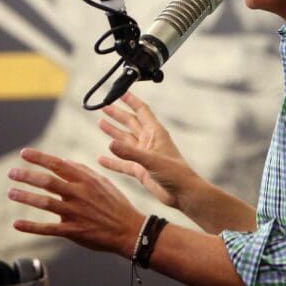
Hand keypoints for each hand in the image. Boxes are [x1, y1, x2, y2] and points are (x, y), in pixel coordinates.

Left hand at [8, 148, 144, 257]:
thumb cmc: (116, 205)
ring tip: (11, 192)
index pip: (58, 164)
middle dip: (27, 176)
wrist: (129, 230)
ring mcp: (75, 213)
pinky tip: (17, 224)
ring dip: (26, 196)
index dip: (39, 158)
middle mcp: (79, 194)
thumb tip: (63, 161)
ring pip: (45, 202)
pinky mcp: (73, 231)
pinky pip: (48, 228)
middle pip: (48, 181)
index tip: (24, 153)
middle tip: (12, 172)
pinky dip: (31, 226)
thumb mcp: (103, 182)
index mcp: (86, 180)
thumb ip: (83, 171)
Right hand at [97, 92, 201, 209]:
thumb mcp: (151, 161)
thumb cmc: (176, 173)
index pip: (141, 111)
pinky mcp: (140, 170)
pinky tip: (101, 158)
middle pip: (130, 123)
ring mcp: (144, 155)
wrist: (183, 194)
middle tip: (103, 106)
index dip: (131, 100)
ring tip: (101, 123)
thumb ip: (130, 153)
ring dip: (113, 132)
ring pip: (125, 140)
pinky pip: (122, 163)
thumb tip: (110, 144)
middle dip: (117, 114)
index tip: (120, 91)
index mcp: (155, 133)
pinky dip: (111, 161)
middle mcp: (149, 142)